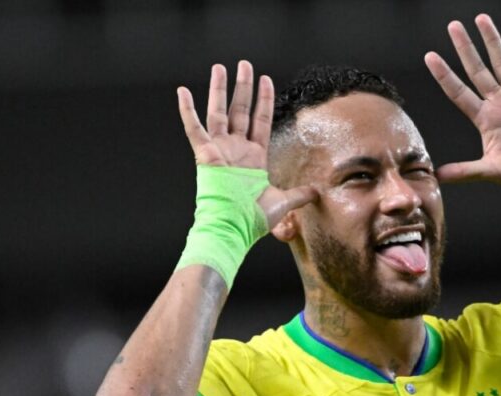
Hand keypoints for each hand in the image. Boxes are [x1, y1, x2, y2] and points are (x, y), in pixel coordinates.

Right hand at [177, 61, 316, 227]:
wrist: (234, 227)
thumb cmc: (253, 218)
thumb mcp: (283, 202)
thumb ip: (300, 194)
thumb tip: (318, 192)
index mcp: (254, 157)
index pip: (260, 120)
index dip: (264, 100)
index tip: (266, 80)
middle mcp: (236, 149)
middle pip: (240, 110)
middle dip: (243, 86)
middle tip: (245, 64)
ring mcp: (220, 150)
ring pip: (219, 112)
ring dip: (219, 89)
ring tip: (220, 67)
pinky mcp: (206, 154)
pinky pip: (194, 128)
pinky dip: (187, 110)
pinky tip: (182, 91)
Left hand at [425, 14, 500, 202]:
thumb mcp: (491, 171)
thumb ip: (466, 171)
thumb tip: (437, 176)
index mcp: (485, 119)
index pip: (458, 92)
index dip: (445, 75)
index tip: (430, 56)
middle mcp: (499, 104)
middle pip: (477, 70)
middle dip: (465, 48)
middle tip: (453, 26)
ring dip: (494, 41)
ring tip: (482, 19)